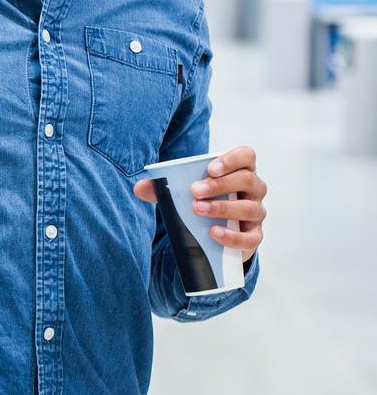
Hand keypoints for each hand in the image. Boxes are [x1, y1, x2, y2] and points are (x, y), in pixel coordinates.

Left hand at [133, 145, 266, 262]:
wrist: (211, 232)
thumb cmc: (200, 201)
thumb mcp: (182, 191)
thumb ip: (161, 187)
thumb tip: (139, 187)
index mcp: (239, 170)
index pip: (247, 156)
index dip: (232, 159)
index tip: (210, 168)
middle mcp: (253, 189)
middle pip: (247, 180)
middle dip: (220, 185)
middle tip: (194, 191)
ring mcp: (256, 212)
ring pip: (250, 208)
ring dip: (223, 208)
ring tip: (198, 209)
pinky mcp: (253, 236)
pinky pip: (251, 238)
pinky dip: (233, 236)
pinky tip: (214, 233)